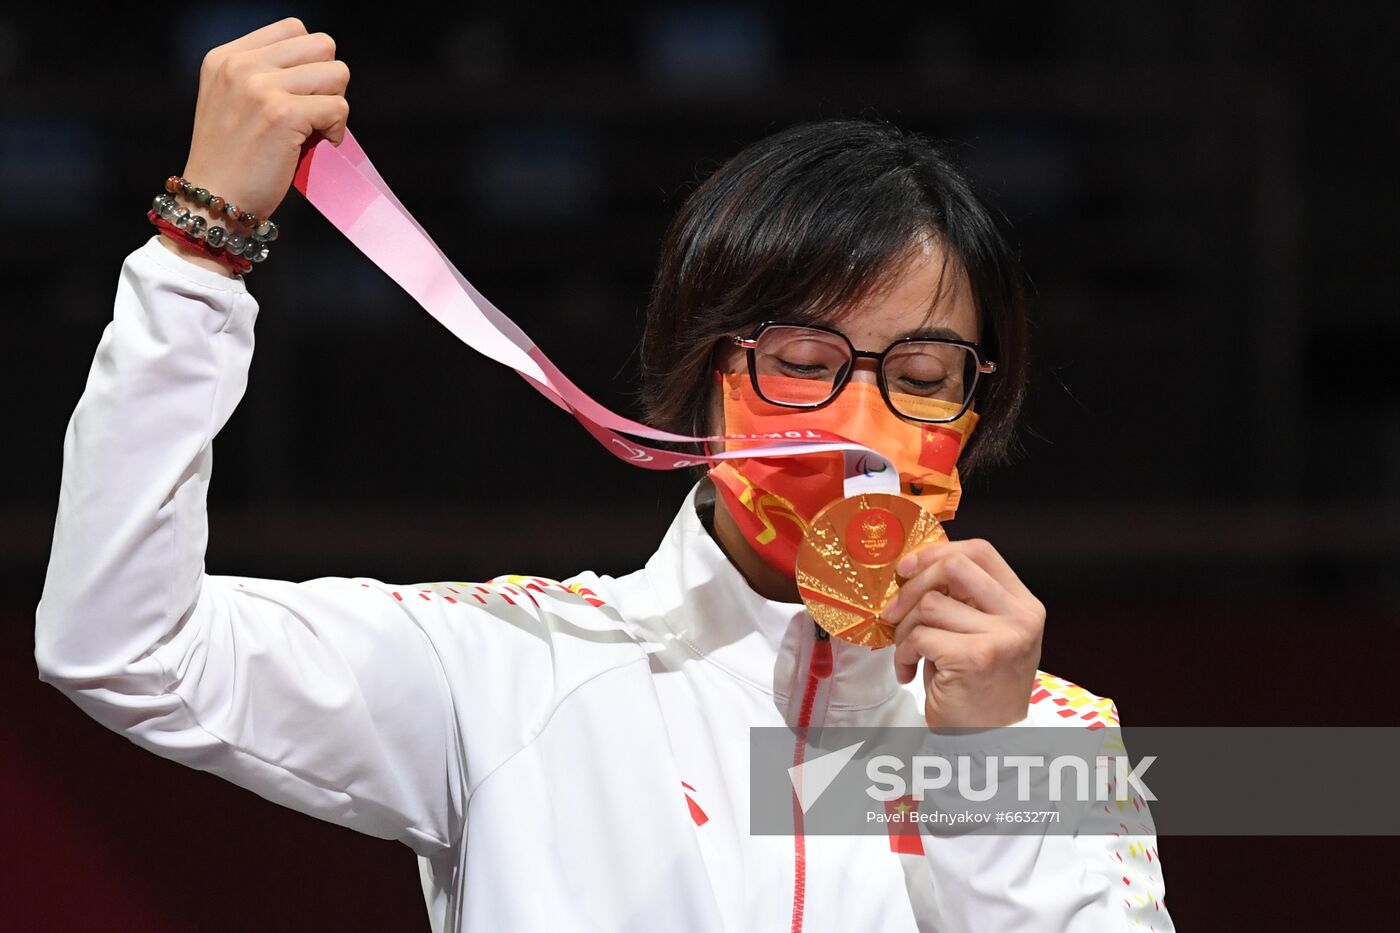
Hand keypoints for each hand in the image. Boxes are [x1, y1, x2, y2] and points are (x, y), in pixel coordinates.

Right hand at [181, 17, 349, 223]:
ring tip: (315, 129)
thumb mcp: (233, 100)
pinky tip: (317, 144)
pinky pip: (338, 107)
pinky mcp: (282, 114)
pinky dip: (337, 130)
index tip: (300, 94)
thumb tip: (321, 70)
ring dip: (335, 104)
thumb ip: (266, 76)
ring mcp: (260, 87)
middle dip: (328, 80)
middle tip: (314, 112)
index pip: (294, 29)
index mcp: (226, 56)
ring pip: (336, 74)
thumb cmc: (232, 159)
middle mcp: (241, 65)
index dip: (310, 62)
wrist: (214, 199)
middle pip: (322, 46)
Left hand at [881, 538, 1043, 729]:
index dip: (938, 551)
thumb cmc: (976, 687)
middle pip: (955, 566)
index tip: (908, 567)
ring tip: (909, 653)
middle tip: (894, 612)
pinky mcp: (975, 658)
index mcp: (1024, 604)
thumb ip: (963, 599)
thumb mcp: (982, 634)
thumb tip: (916, 566)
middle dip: (913, 585)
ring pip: (930, 604)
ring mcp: (1002, 637)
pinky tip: (910, 671)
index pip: (980, 551)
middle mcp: (1020, 617)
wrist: (987, 741)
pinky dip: (904, 653)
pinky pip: (920, 636)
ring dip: (905, 629)